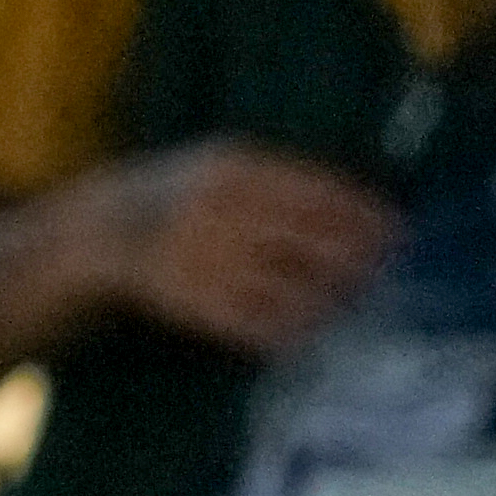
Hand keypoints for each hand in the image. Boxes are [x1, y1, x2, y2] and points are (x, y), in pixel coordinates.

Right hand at [91, 142, 401, 360]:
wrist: (98, 231)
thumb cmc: (177, 195)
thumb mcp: (219, 165)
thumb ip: (278, 180)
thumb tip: (358, 205)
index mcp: (232, 169)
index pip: (315, 192)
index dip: (361, 214)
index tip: (398, 231)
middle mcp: (220, 210)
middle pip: (307, 238)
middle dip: (354, 258)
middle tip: (385, 272)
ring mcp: (202, 256)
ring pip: (285, 282)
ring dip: (328, 297)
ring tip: (355, 302)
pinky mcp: (189, 298)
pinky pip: (252, 319)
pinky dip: (287, 327)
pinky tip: (311, 330)